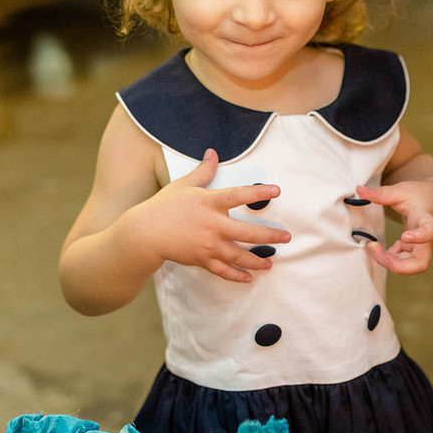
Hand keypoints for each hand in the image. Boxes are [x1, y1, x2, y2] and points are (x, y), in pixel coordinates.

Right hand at [125, 148, 288, 282]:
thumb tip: (213, 153)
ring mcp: (208, 245)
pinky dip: (236, 276)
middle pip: (248, 232)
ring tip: (270, 263)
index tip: (276, 191)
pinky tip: (248, 278)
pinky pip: (223, 271)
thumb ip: (203, 171)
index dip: (259, 193)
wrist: (145, 233)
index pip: (239, 196)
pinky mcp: (202, 260)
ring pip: (239, 256)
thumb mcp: (183, 185)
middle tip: (287, 237)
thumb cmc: (164, 206)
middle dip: (270, 235)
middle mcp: (213, 225)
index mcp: (210, 203)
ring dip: (257, 260)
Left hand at [355, 180, 432, 274]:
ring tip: (372, 246)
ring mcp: (423, 248)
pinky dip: (389, 259)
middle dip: (398, 265)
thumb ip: (381, 193)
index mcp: (427, 219)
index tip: (404, 236)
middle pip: (421, 263)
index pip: (431, 231)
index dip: (420, 236)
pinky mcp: (415, 252)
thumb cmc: (418, 194)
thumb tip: (359, 190)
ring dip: (389, 262)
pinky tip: (380, 248)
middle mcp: (429, 239)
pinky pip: (403, 264)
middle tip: (376, 249)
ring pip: (410, 267)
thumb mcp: (400, 190)